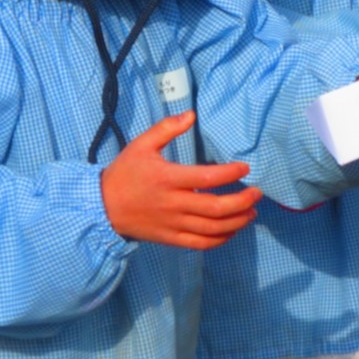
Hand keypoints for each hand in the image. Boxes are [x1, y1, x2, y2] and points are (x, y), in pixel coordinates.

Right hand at [101, 111, 261, 249]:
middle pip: (216, 208)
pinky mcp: (170, 238)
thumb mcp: (141, 144)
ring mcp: (173, 224)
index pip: (206, 178)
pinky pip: (200, 243)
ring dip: (237, 221)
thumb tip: (191, 114)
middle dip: (242, 201)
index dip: (230, 173)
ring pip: (212, 229)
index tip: (245, 167)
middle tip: (257, 193)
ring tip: (251, 212)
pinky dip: (220, 240)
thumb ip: (167, 128)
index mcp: (168, 178)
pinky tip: (232, 230)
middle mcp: (173, 204)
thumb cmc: (124, 172)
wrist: (102, 206)